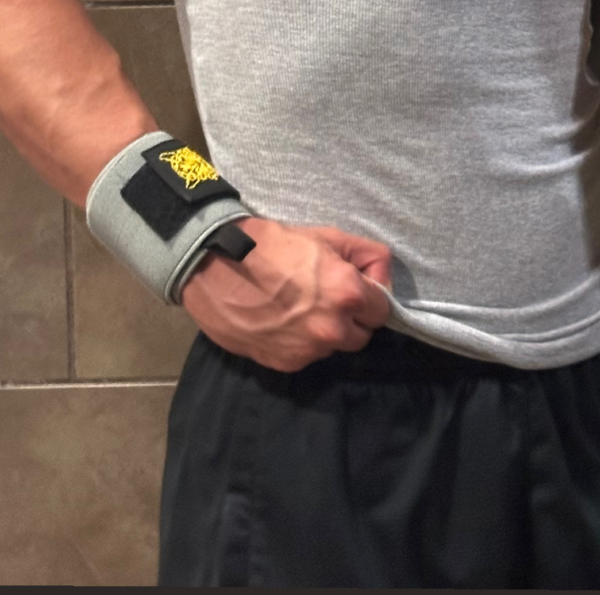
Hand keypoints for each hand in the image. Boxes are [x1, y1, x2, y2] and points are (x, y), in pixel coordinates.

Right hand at [179, 216, 393, 371]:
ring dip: (327, 331)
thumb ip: (364, 256)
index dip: (373, 295)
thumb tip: (381, 274)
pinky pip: (307, 354)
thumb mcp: (326, 236)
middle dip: (352, 317)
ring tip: (300, 306)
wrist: (215, 267)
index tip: (357, 285)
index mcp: (347, 295)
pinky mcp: (285, 364)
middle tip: (328, 295)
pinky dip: (302, 341)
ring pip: (333, 346)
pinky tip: (282, 319)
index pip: (383, 311)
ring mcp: (308, 351)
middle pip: (361, 334)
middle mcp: (332, 330)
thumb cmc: (273, 245)